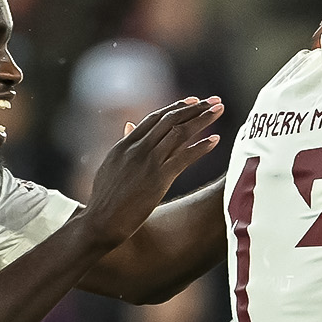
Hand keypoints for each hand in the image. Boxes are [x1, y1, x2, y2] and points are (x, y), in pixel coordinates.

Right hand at [83, 97, 222, 247]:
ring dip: (202, 119)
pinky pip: (184, 157)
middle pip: (170, 120)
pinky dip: (201, 147)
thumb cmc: (105, 198)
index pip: (154, 118)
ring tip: (219, 111)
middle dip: (195, 107)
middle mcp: (137, 149)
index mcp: (125, 145)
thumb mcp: (110, 165)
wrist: (102, 221)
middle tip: (214, 100)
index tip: (193, 100)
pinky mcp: (158, 179)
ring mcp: (148, 162)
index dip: (176, 107)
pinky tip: (216, 140)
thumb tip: (129, 125)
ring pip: (180, 133)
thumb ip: (122, 143)